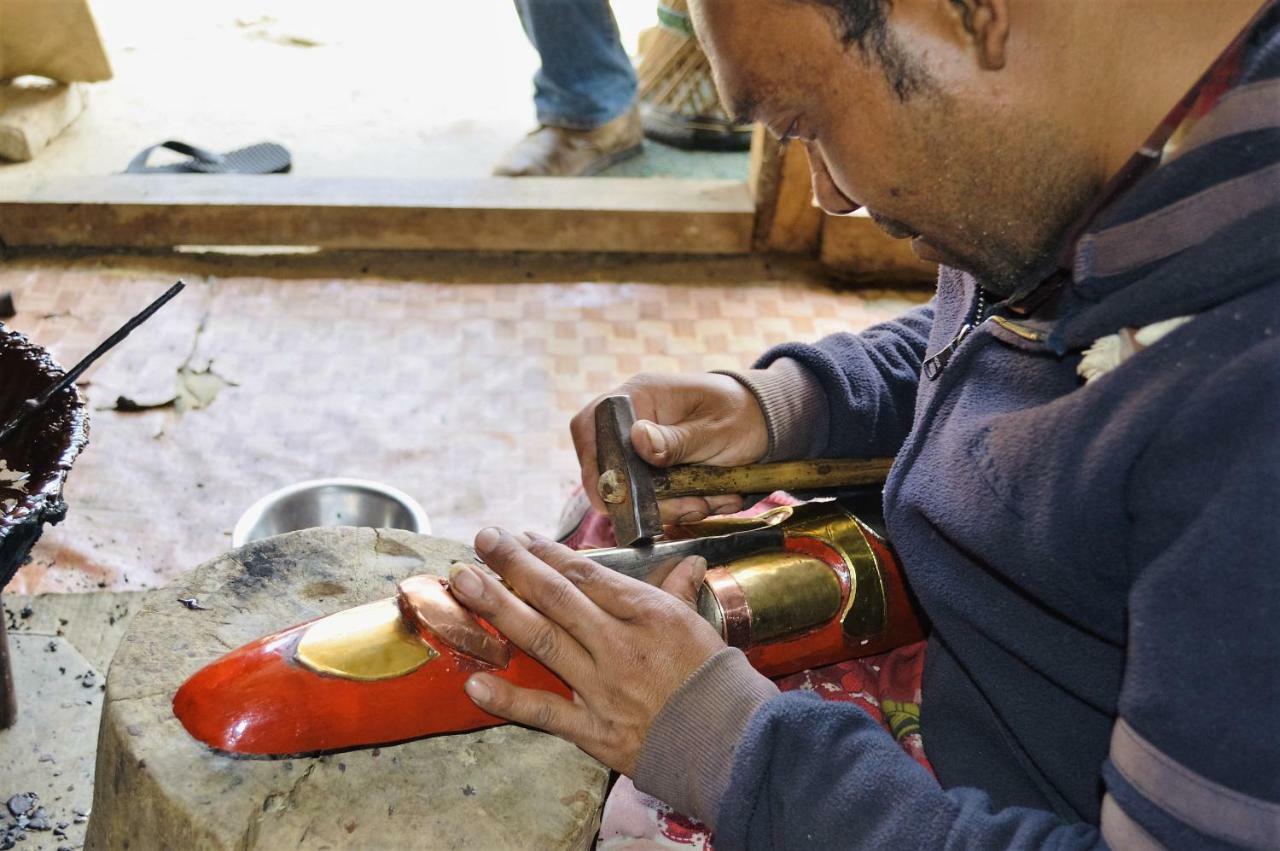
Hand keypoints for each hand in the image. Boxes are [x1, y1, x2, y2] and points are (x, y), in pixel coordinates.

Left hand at [449, 527, 724, 775]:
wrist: (730, 743)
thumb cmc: (714, 679)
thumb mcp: (698, 625)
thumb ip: (679, 591)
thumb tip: (690, 560)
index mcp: (648, 613)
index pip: (587, 575)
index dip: (549, 553)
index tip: (520, 536)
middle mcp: (621, 644)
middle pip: (557, 597)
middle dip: (514, 564)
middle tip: (482, 539)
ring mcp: (603, 687)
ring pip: (543, 640)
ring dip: (499, 608)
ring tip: (463, 581)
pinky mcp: (594, 730)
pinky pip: (544, 712)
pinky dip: (508, 699)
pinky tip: (474, 681)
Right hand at [570, 372, 768, 522]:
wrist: (766, 422)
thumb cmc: (742, 415)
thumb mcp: (715, 430)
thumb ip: (677, 439)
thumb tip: (638, 441)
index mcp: (639, 395)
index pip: (590, 427)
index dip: (596, 466)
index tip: (624, 498)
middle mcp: (631, 420)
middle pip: (607, 468)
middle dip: (647, 499)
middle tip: (691, 506)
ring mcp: (640, 446)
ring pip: (631, 491)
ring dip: (669, 507)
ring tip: (709, 501)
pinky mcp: (653, 468)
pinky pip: (652, 497)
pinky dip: (678, 507)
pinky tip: (709, 500)